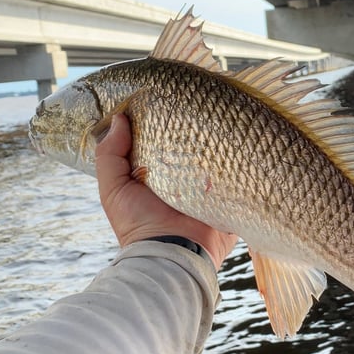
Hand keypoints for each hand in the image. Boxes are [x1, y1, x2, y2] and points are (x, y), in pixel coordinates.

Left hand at [95, 113, 237, 270]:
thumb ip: (110, 155)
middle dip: (194, 130)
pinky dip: (239, 165)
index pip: (161, 142)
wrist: (171, 255)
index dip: (161, 123)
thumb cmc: (138, 224)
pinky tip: (243, 142)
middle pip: (191, 148)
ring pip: (216, 160)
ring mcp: (209, 191)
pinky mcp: (230, 200)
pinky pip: (239, 178)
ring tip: (224, 117)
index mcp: (157, 176)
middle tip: (199, 103)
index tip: (164, 99)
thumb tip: (120, 118)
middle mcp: (183, 181)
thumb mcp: (113, 188)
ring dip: (219, 145)